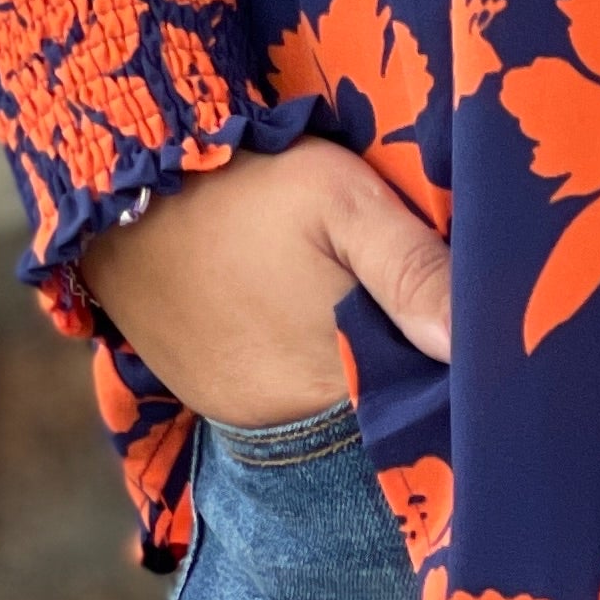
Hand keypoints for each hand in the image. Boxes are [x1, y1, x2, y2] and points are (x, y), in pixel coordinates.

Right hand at [75, 138, 451, 428]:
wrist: (118, 180)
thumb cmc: (242, 183)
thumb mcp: (341, 201)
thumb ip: (412, 269)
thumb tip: (476, 346)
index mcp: (330, 383)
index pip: (423, 401)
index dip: (454, 365)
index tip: (480, 325)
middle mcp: (285, 419)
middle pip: (378, 404)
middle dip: (410, 362)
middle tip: (426, 296)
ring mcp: (241, 410)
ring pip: (330, 399)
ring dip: (357, 360)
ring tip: (364, 295)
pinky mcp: (208, 391)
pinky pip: (281, 390)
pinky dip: (307, 359)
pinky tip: (315, 307)